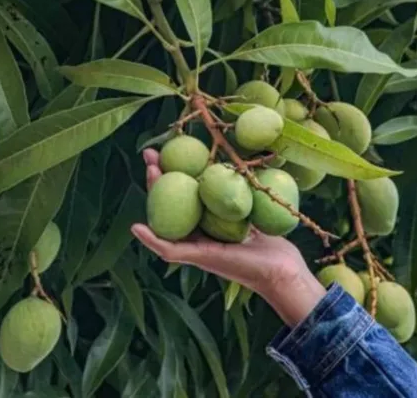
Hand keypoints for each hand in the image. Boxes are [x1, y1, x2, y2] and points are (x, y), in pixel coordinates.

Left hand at [131, 149, 325, 325]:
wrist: (282, 272)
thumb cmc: (241, 267)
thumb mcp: (202, 256)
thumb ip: (170, 247)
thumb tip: (133, 228)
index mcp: (192, 236)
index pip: (167, 204)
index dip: (156, 182)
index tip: (151, 161)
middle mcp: (206, 225)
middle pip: (182, 191)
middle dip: (168, 168)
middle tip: (156, 148)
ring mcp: (226, 217)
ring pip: (205, 186)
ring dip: (193, 166)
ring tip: (183, 144)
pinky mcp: (246, 211)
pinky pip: (231, 188)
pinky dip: (223, 172)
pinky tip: (220, 153)